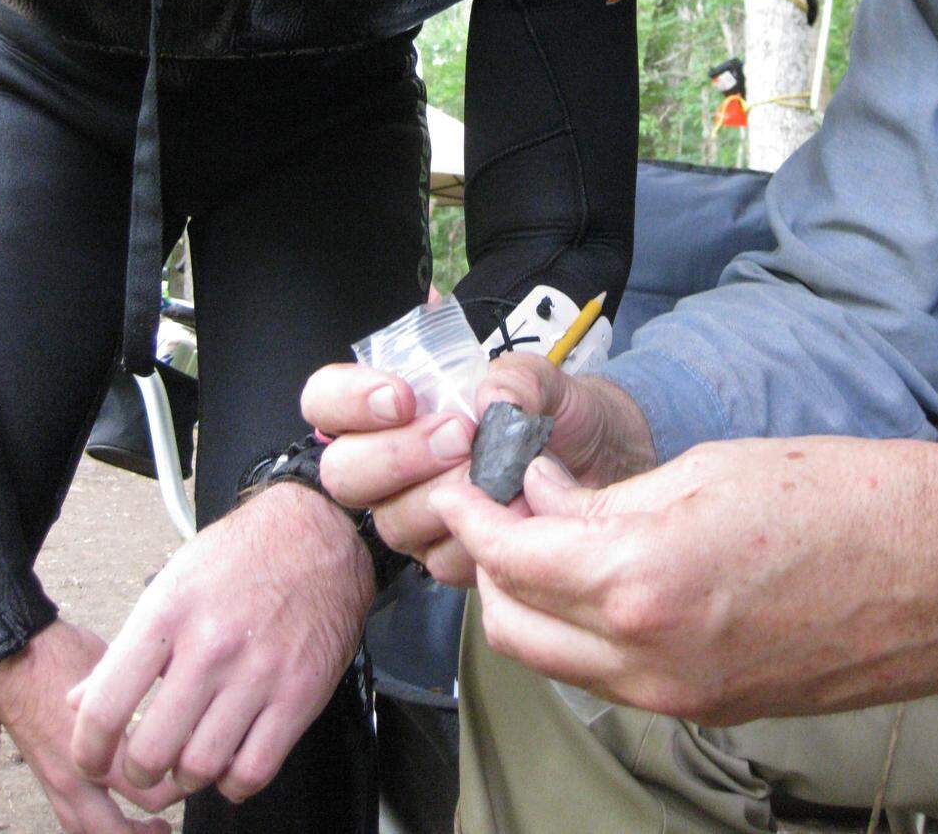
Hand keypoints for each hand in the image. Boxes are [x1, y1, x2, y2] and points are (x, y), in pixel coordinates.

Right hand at [0, 618, 178, 833]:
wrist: (18, 661)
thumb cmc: (66, 657)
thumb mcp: (114, 669)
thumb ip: (142, 692)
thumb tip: (181, 699)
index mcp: (98, 744)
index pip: (148, 788)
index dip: (180, 783)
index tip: (199, 763)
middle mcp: (77, 774)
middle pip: (121, 825)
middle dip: (155, 822)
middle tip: (180, 800)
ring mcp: (59, 784)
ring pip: (92, 832)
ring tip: (156, 829)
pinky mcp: (50, 784)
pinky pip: (73, 821)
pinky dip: (99, 828)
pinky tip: (122, 818)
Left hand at [69, 482, 373, 803]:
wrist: (321, 532)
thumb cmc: (243, 554)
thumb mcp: (174, 581)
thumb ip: (126, 647)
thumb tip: (80, 701)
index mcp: (170, 613)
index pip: (106, 708)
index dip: (89, 751)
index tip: (93, 760)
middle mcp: (212, 646)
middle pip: (152, 752)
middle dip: (139, 769)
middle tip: (146, 759)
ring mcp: (260, 672)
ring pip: (201, 769)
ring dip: (187, 776)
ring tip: (190, 755)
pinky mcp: (301, 692)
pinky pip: (254, 770)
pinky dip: (234, 782)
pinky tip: (231, 759)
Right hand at [302, 354, 654, 586]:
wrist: (612, 464)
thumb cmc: (564, 415)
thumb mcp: (547, 380)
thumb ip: (517, 378)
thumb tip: (492, 401)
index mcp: (394, 407)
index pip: (326, 401)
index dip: (348, 401)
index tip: (402, 397)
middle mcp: (391, 463)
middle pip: (346, 472)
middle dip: (400, 455)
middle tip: (460, 436)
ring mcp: (415, 514)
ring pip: (393, 521)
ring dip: (443, 497)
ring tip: (499, 473)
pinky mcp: (450, 555)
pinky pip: (441, 560)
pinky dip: (479, 537)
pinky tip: (514, 512)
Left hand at [431, 435, 937, 723]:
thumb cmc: (839, 498)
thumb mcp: (706, 472)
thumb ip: (610, 499)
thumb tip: (546, 501)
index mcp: (643, 580)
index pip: (514, 558)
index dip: (475, 513)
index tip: (464, 482)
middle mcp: (649, 658)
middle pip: (517, 627)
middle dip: (494, 563)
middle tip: (505, 504)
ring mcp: (680, 695)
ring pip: (559, 660)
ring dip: (535, 601)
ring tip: (554, 533)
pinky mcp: (711, 707)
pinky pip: (614, 676)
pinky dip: (586, 629)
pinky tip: (610, 573)